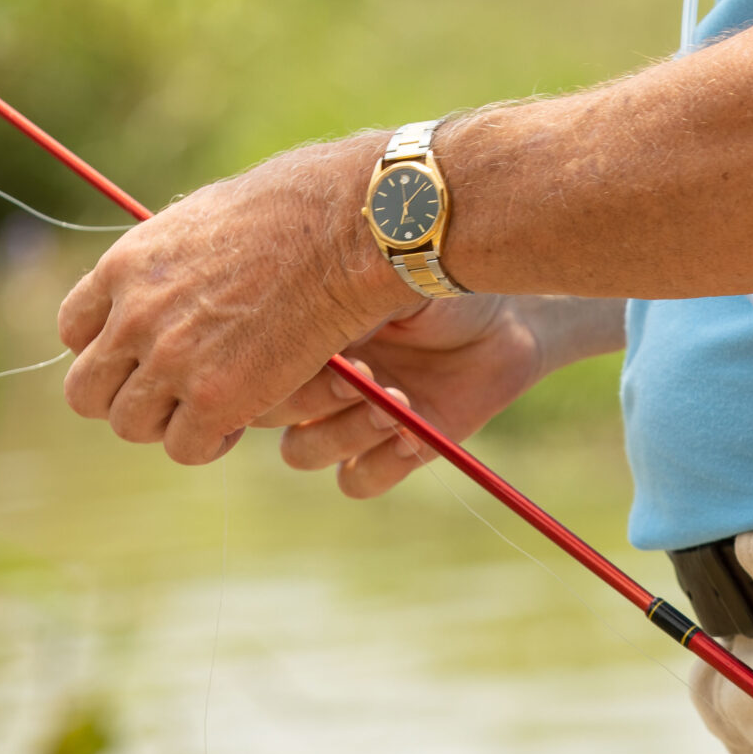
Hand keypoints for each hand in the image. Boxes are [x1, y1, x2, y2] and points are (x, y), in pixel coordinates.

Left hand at [57, 136, 410, 463]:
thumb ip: (173, 260)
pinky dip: (209, 442)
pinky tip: (239, 420)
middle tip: (173, 392)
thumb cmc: (296, 210)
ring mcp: (171, 360)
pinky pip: (186, 447)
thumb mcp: (207, 219)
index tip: (145, 353)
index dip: (108, 350)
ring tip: (213, 408)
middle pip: (86, 391)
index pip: (73, 331)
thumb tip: (175, 275)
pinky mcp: (216, 398)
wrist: (344, 230)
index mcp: (125, 267)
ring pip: (131, 425)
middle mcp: (133, 316)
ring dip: (168, 424)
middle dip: (125, 397)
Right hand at [254, 294, 558, 497]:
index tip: (315, 352)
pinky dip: (382, 463)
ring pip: (302, 453)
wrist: (508, 310)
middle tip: (367, 375)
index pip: (245, 367)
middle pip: (265, 414)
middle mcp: (312, 378)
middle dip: (313, 398)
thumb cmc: (442, 275)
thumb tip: (289, 330)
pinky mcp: (392, 452)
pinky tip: (418, 432)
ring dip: (345, 433)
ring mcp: (348, 418)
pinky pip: (356, 481)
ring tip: (398, 403)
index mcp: (296, 330)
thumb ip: (330, 301)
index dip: (269, 371)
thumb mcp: (380, 272)